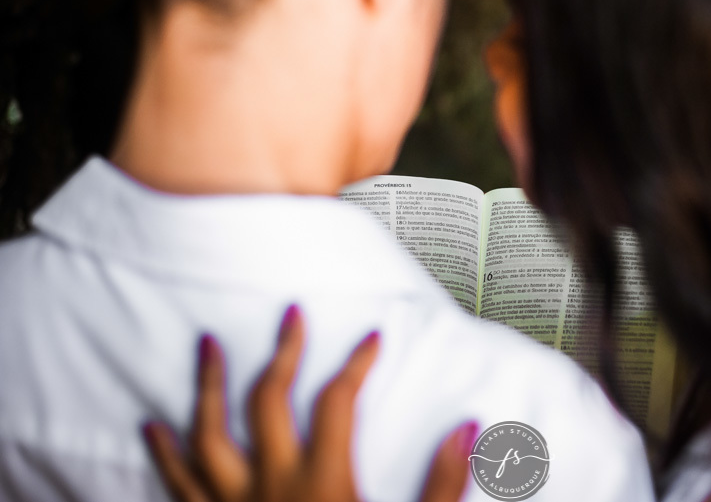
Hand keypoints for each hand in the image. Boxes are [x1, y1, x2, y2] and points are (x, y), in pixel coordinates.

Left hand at [143, 306, 476, 501]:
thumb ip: (441, 483)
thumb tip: (468, 427)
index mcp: (321, 482)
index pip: (337, 401)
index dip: (355, 363)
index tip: (371, 338)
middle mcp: (269, 486)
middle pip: (267, 401)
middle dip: (280, 353)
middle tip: (290, 315)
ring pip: (207, 434)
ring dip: (207, 386)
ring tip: (207, 345)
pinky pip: (176, 485)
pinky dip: (165, 452)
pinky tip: (153, 427)